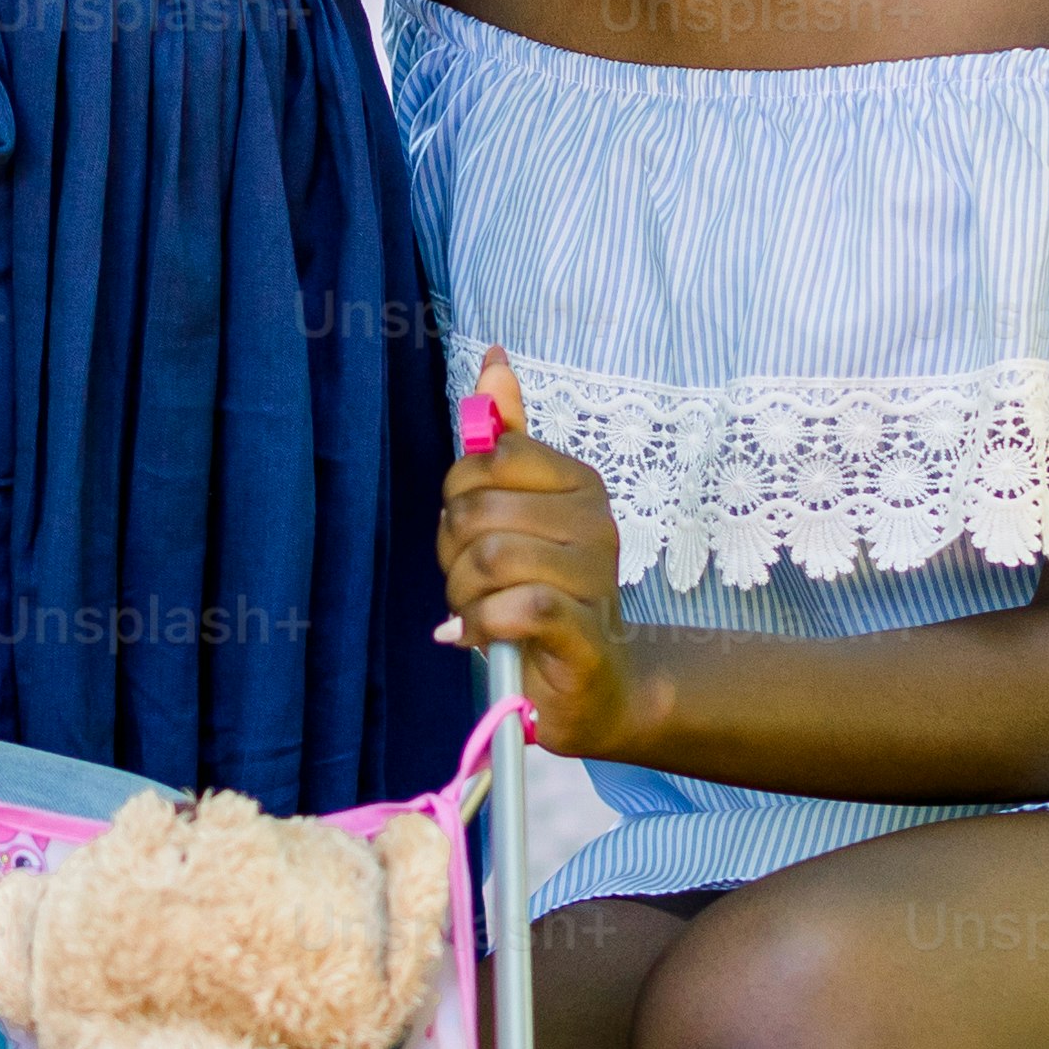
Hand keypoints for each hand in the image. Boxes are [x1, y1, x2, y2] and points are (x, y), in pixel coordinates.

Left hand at [436, 350, 649, 758]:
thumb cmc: (546, 594)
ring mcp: (596, 576)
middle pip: (478, 511)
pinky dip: (481, 624)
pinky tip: (480, 635)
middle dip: (452, 554)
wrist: (596, 685)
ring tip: (478, 611)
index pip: (492, 457)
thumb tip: (494, 362)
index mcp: (579, 483)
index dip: (460, 497)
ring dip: (463, 595)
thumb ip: (507, 441)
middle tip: (470, 582)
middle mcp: (596, 521)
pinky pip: (516, 606)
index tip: (471, 532)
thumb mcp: (521, 514)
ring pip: (489, 559)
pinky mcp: (584, 630)